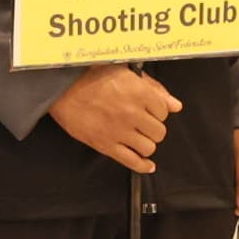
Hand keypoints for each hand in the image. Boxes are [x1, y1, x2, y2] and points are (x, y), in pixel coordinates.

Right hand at [45, 62, 178, 171]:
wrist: (62, 89)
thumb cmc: (91, 75)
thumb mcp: (125, 73)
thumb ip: (154, 89)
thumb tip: (175, 105)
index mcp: (139, 93)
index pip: (164, 111)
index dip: (157, 111)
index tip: (149, 110)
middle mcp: (132, 113)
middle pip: (159, 132)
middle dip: (153, 128)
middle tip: (143, 124)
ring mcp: (119, 131)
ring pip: (149, 147)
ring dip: (146, 144)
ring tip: (139, 138)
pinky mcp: (106, 145)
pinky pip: (132, 161)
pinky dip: (143, 166)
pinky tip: (147, 165)